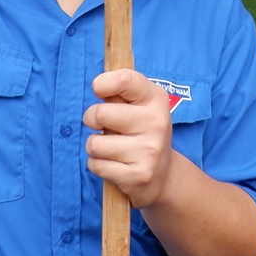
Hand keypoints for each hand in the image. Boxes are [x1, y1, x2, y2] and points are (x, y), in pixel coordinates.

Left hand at [83, 68, 179, 208]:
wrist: (164, 175)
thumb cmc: (143, 132)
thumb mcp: (141, 105)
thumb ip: (121, 91)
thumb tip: (98, 86)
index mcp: (156, 99)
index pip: (124, 80)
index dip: (102, 84)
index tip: (100, 92)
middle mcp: (156, 123)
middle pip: (99, 114)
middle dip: (92, 120)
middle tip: (104, 126)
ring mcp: (149, 151)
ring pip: (94, 144)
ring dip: (94, 147)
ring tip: (111, 149)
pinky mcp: (138, 175)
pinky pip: (96, 165)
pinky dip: (97, 165)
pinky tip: (114, 165)